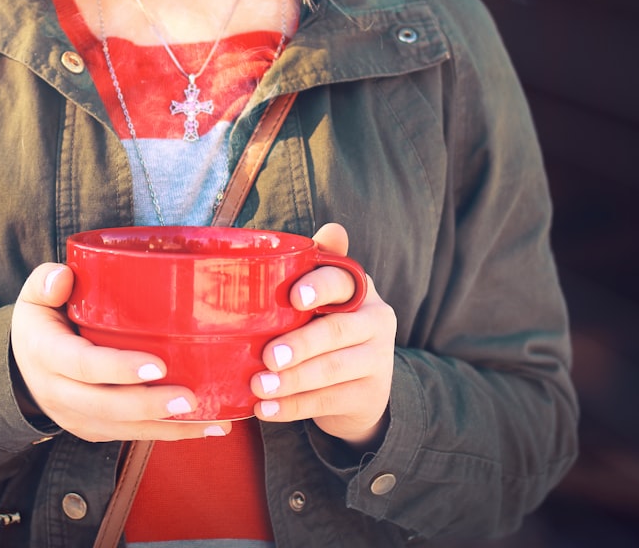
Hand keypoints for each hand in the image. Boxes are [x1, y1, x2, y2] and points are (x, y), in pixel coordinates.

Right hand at [10, 263, 232, 441]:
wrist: (24, 366)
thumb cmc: (42, 320)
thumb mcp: (34, 295)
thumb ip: (47, 281)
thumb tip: (64, 277)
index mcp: (46, 353)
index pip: (83, 365)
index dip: (119, 368)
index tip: (158, 365)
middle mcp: (58, 392)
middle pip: (105, 405)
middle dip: (149, 405)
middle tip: (190, 398)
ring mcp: (75, 417)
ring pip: (122, 428)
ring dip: (167, 427)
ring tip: (209, 420)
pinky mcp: (93, 430)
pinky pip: (131, 436)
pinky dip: (169, 434)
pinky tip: (205, 427)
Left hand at [250, 223, 396, 448]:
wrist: (359, 389)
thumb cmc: (326, 329)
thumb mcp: (324, 300)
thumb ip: (318, 267)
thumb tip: (334, 228)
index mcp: (360, 290)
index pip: (343, 282)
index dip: (320, 287)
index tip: (294, 297)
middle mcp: (377, 321)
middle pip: (337, 330)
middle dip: (301, 344)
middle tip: (268, 356)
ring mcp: (378, 360)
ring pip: (332, 369)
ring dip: (292, 380)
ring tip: (260, 387)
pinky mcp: (370, 395)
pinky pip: (328, 400)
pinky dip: (294, 407)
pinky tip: (267, 410)